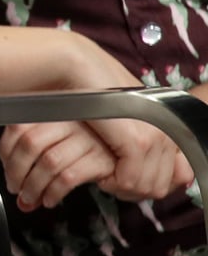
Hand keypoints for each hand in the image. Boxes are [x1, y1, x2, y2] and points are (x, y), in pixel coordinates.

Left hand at [0, 121, 115, 210]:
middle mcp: (70, 121)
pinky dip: (53, 192)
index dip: (6, 152)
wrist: (131, 153)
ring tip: (30, 198)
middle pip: (30, 144)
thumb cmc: (91, 149)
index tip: (7, 169)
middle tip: (15, 188)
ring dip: (33, 186)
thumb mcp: (61, 146)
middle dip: (16, 171)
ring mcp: (88, 138)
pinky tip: (50, 199)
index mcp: (55, 111)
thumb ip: (35, 162)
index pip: (18, 127)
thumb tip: (17, 195)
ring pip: (48, 162)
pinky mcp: (102, 158)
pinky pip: (69, 177)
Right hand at [57, 34, 193, 200]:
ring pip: (148, 185)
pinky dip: (114, 182)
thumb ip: (146, 135)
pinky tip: (100, 173)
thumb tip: (169, 170)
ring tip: (104, 175)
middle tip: (111, 181)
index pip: (180, 173)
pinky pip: (130, 179)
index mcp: (171, 120)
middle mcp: (170, 127)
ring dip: (123, 186)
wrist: (74, 66)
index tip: (127, 180)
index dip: (151, 182)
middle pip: (162, 183)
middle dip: (135, 189)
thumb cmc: (91, 88)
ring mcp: (156, 134)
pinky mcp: (137, 140)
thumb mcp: (124, 113)